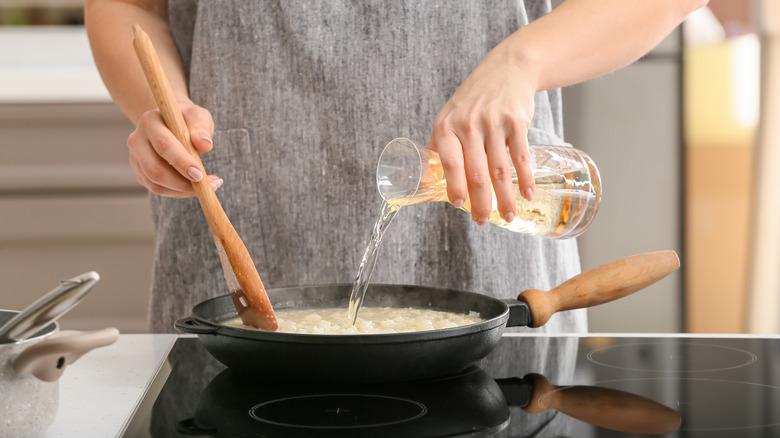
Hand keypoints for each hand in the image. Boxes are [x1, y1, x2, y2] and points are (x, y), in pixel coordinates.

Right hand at [127, 101, 220, 197]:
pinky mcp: (140, 172)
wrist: (171, 123)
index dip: (181, 162)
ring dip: (183, 190)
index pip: (163, 145)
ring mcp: (135, 158)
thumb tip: (205, 144)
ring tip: (208, 187)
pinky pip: (158, 188)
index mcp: (149, 121)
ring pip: (155, 183)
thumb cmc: (186, 119)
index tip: (200, 175)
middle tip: (209, 185)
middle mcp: (137, 140)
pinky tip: (195, 188)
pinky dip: (179, 192)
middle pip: (155, 169)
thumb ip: (201, 127)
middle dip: (182, 182)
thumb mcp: (197, 116)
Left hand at [429, 43, 536, 224]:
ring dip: (505, 198)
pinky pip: (521, 157)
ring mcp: (494, 123)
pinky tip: (527, 195)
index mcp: (446, 126)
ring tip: (507, 216)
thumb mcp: (449, 116)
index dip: (455, 188)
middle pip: (477, 174)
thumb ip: (440, 145)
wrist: (508, 68)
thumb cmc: (474, 98)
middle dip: (481, 203)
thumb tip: (427, 178)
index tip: (460, 207)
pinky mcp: (516, 122)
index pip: (450, 164)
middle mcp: (468, 124)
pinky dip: (526, 179)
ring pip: (500, 170)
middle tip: (482, 221)